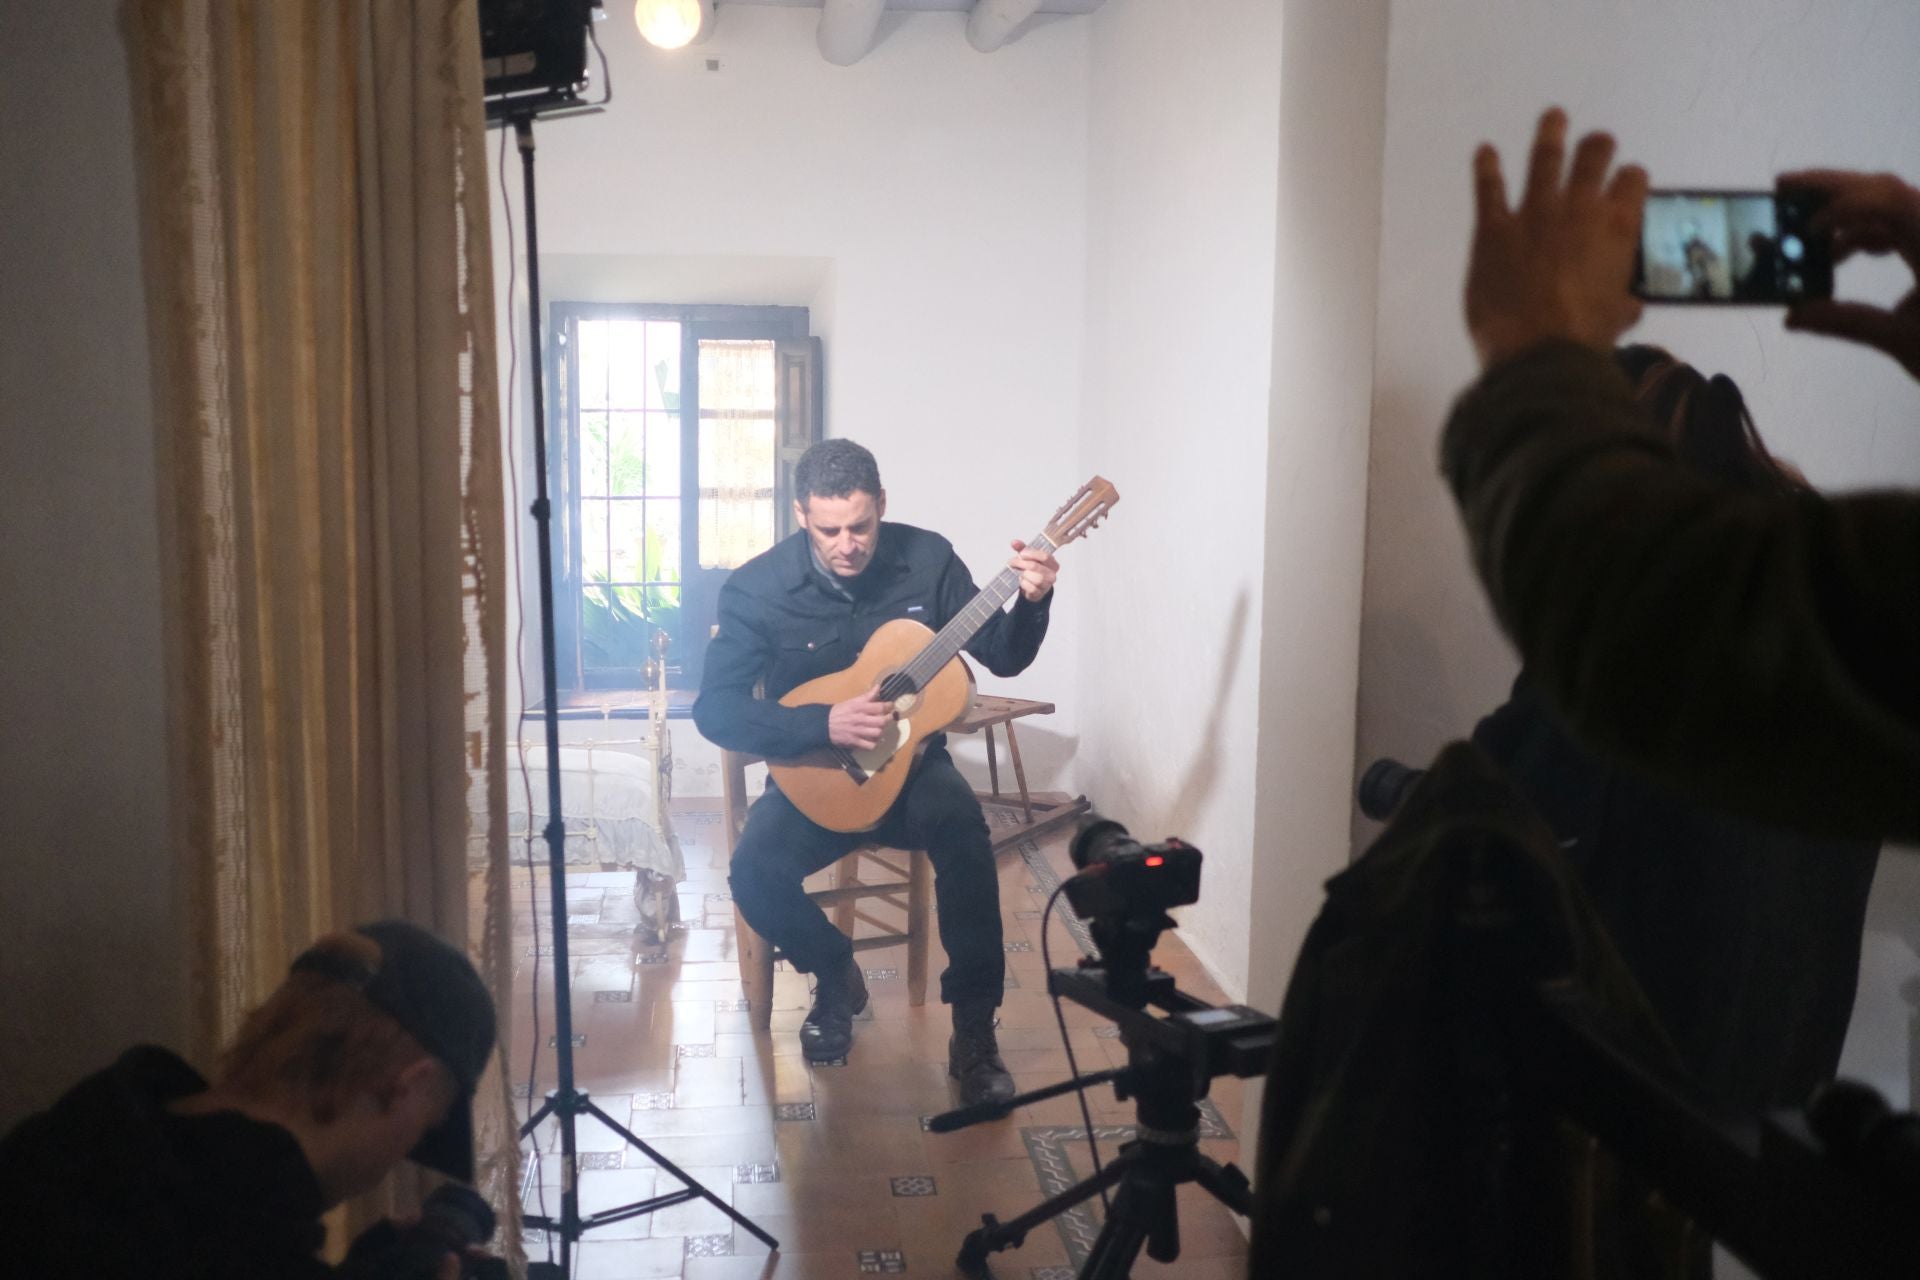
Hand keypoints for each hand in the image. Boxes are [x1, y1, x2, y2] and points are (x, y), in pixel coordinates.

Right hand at [828, 684, 891, 750]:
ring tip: (879, 728)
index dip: (888, 707)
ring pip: (878, 733)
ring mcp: (858, 732)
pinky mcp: (855, 742)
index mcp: (859, 707)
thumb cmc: (840, 711)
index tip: (891, 706)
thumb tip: (879, 687)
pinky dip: (874, 744)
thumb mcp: (852, 701)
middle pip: (882, 721)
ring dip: (881, 731)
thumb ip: (867, 696)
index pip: (880, 707)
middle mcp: (860, 719)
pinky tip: (873, 739)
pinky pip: (870, 745)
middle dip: (888, 719)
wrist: (824, 724)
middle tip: (888, 718)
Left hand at [1008, 539, 1058, 602]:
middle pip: (1036, 567)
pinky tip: (1021, 580)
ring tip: (1018, 572)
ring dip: (1023, 574)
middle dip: (1021, 564)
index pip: (1045, 557)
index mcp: (1052, 563)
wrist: (1032, 587)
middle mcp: (1052, 574)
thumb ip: (1022, 548)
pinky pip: (1031, 588)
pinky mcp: (1040, 593)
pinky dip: (1024, 583)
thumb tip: (1014, 542)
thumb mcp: (1028, 557)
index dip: (1031, 554)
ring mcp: (1047, 585)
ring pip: (1035, 578)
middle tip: (1012, 562)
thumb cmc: (1032, 570)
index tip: (1021, 554)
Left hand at [1464, 108, 1647, 368]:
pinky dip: (1487, 167)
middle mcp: (1579, 207)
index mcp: (1618, 225)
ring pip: (1544, 159)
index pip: (1632, 182)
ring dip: (1549, 135)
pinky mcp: (1493, 229)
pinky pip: (1489, 189)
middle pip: (1592, 158)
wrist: (1537, 351)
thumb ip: (1621, 303)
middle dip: (1597, 146)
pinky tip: (1484, 151)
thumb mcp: (1616, 318)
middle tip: (1598, 140)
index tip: (1628, 180)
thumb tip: (1628, 306)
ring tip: (1553, 116)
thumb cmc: (1584, 338)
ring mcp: (1534, 213)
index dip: (1630, 180)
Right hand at [1780, 169, 1919, 380]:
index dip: (1841, 207)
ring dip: (1847, 215)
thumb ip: (1849, 323)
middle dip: (1833, 187)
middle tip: (1783, 187)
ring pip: (1891, 205)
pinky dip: (1870, 234)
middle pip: (1884, 188)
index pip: (1886, 200)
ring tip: (1808, 237)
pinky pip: (1902, 226)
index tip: (1805, 232)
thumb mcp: (1908, 342)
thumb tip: (1793, 316)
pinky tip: (1846, 258)